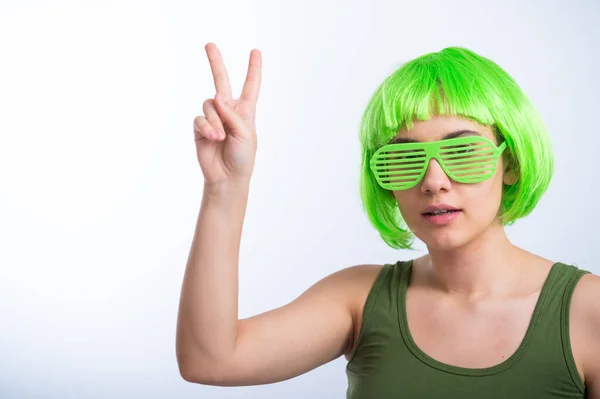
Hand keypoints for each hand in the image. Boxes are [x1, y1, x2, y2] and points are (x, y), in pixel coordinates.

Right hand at [193, 43, 261, 186]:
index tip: (255, 52)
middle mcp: (228, 111)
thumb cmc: (243, 157)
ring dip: (215, 121)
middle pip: (221, 81)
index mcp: (245, 111)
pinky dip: (207, 127)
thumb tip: (216, 98)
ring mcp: (213, 118)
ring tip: (220, 137)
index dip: (253, 69)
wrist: (227, 177)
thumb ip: (232, 114)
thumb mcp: (245, 134)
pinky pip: (200, 119)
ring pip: (209, 105)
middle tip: (209, 44)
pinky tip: (213, 138)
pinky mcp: (200, 128)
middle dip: (215, 63)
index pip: (250, 86)